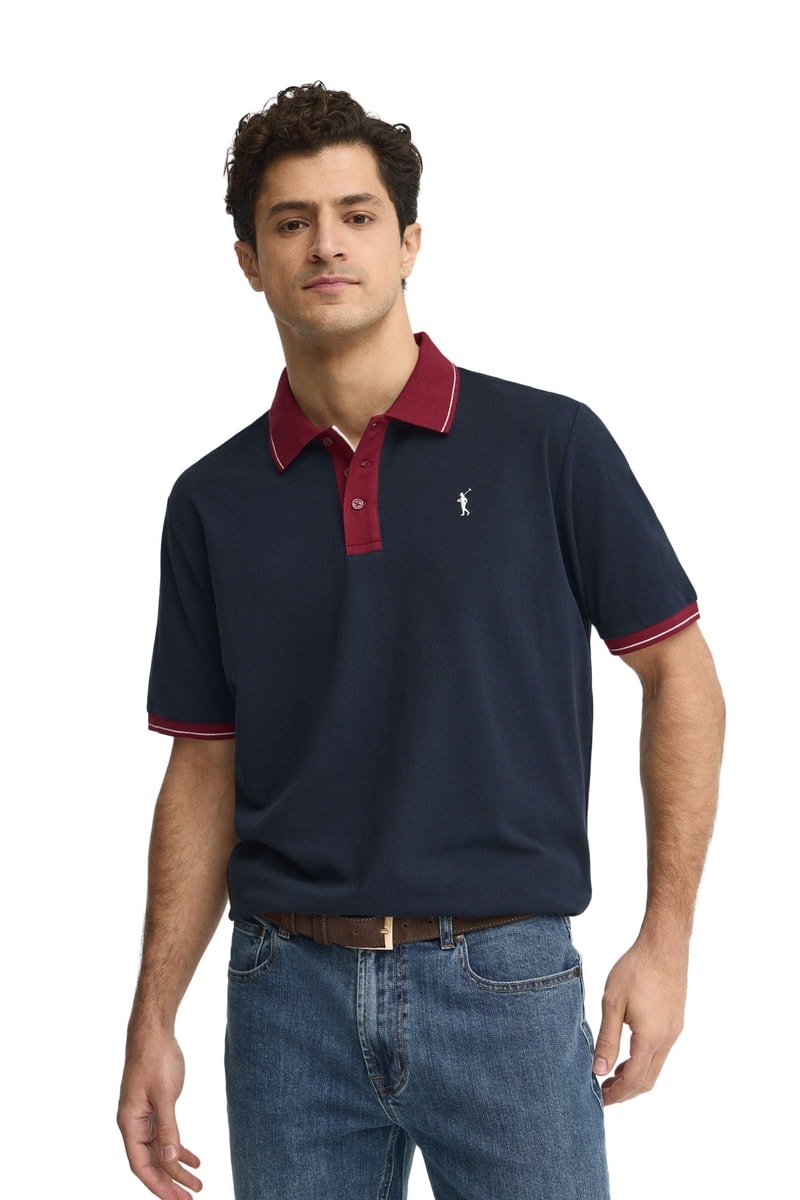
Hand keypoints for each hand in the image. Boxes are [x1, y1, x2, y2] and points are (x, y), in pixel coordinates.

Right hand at [118, 1031, 201, 1197]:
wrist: (153, 1032)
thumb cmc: (155, 1059)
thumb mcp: (165, 1095)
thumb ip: (168, 1128)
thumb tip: (170, 1160)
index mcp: (130, 1123)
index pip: (141, 1165)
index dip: (158, 1185)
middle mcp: (134, 1124)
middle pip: (152, 1162)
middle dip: (171, 1182)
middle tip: (191, 1198)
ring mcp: (144, 1116)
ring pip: (160, 1151)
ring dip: (178, 1168)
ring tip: (198, 1183)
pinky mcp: (155, 1108)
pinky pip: (166, 1136)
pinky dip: (179, 1148)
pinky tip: (195, 1159)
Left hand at [592, 936, 687, 1104]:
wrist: (665, 946)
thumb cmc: (636, 969)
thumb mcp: (613, 1003)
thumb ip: (607, 1039)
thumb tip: (599, 1071)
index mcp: (650, 1038)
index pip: (634, 1080)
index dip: (617, 1095)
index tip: (599, 1101)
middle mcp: (667, 1039)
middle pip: (648, 1080)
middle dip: (625, 1092)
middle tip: (603, 1093)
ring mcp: (674, 1031)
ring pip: (655, 1067)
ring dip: (634, 1077)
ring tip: (610, 1076)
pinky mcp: (675, 1022)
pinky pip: (660, 1052)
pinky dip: (643, 1062)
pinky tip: (626, 1054)